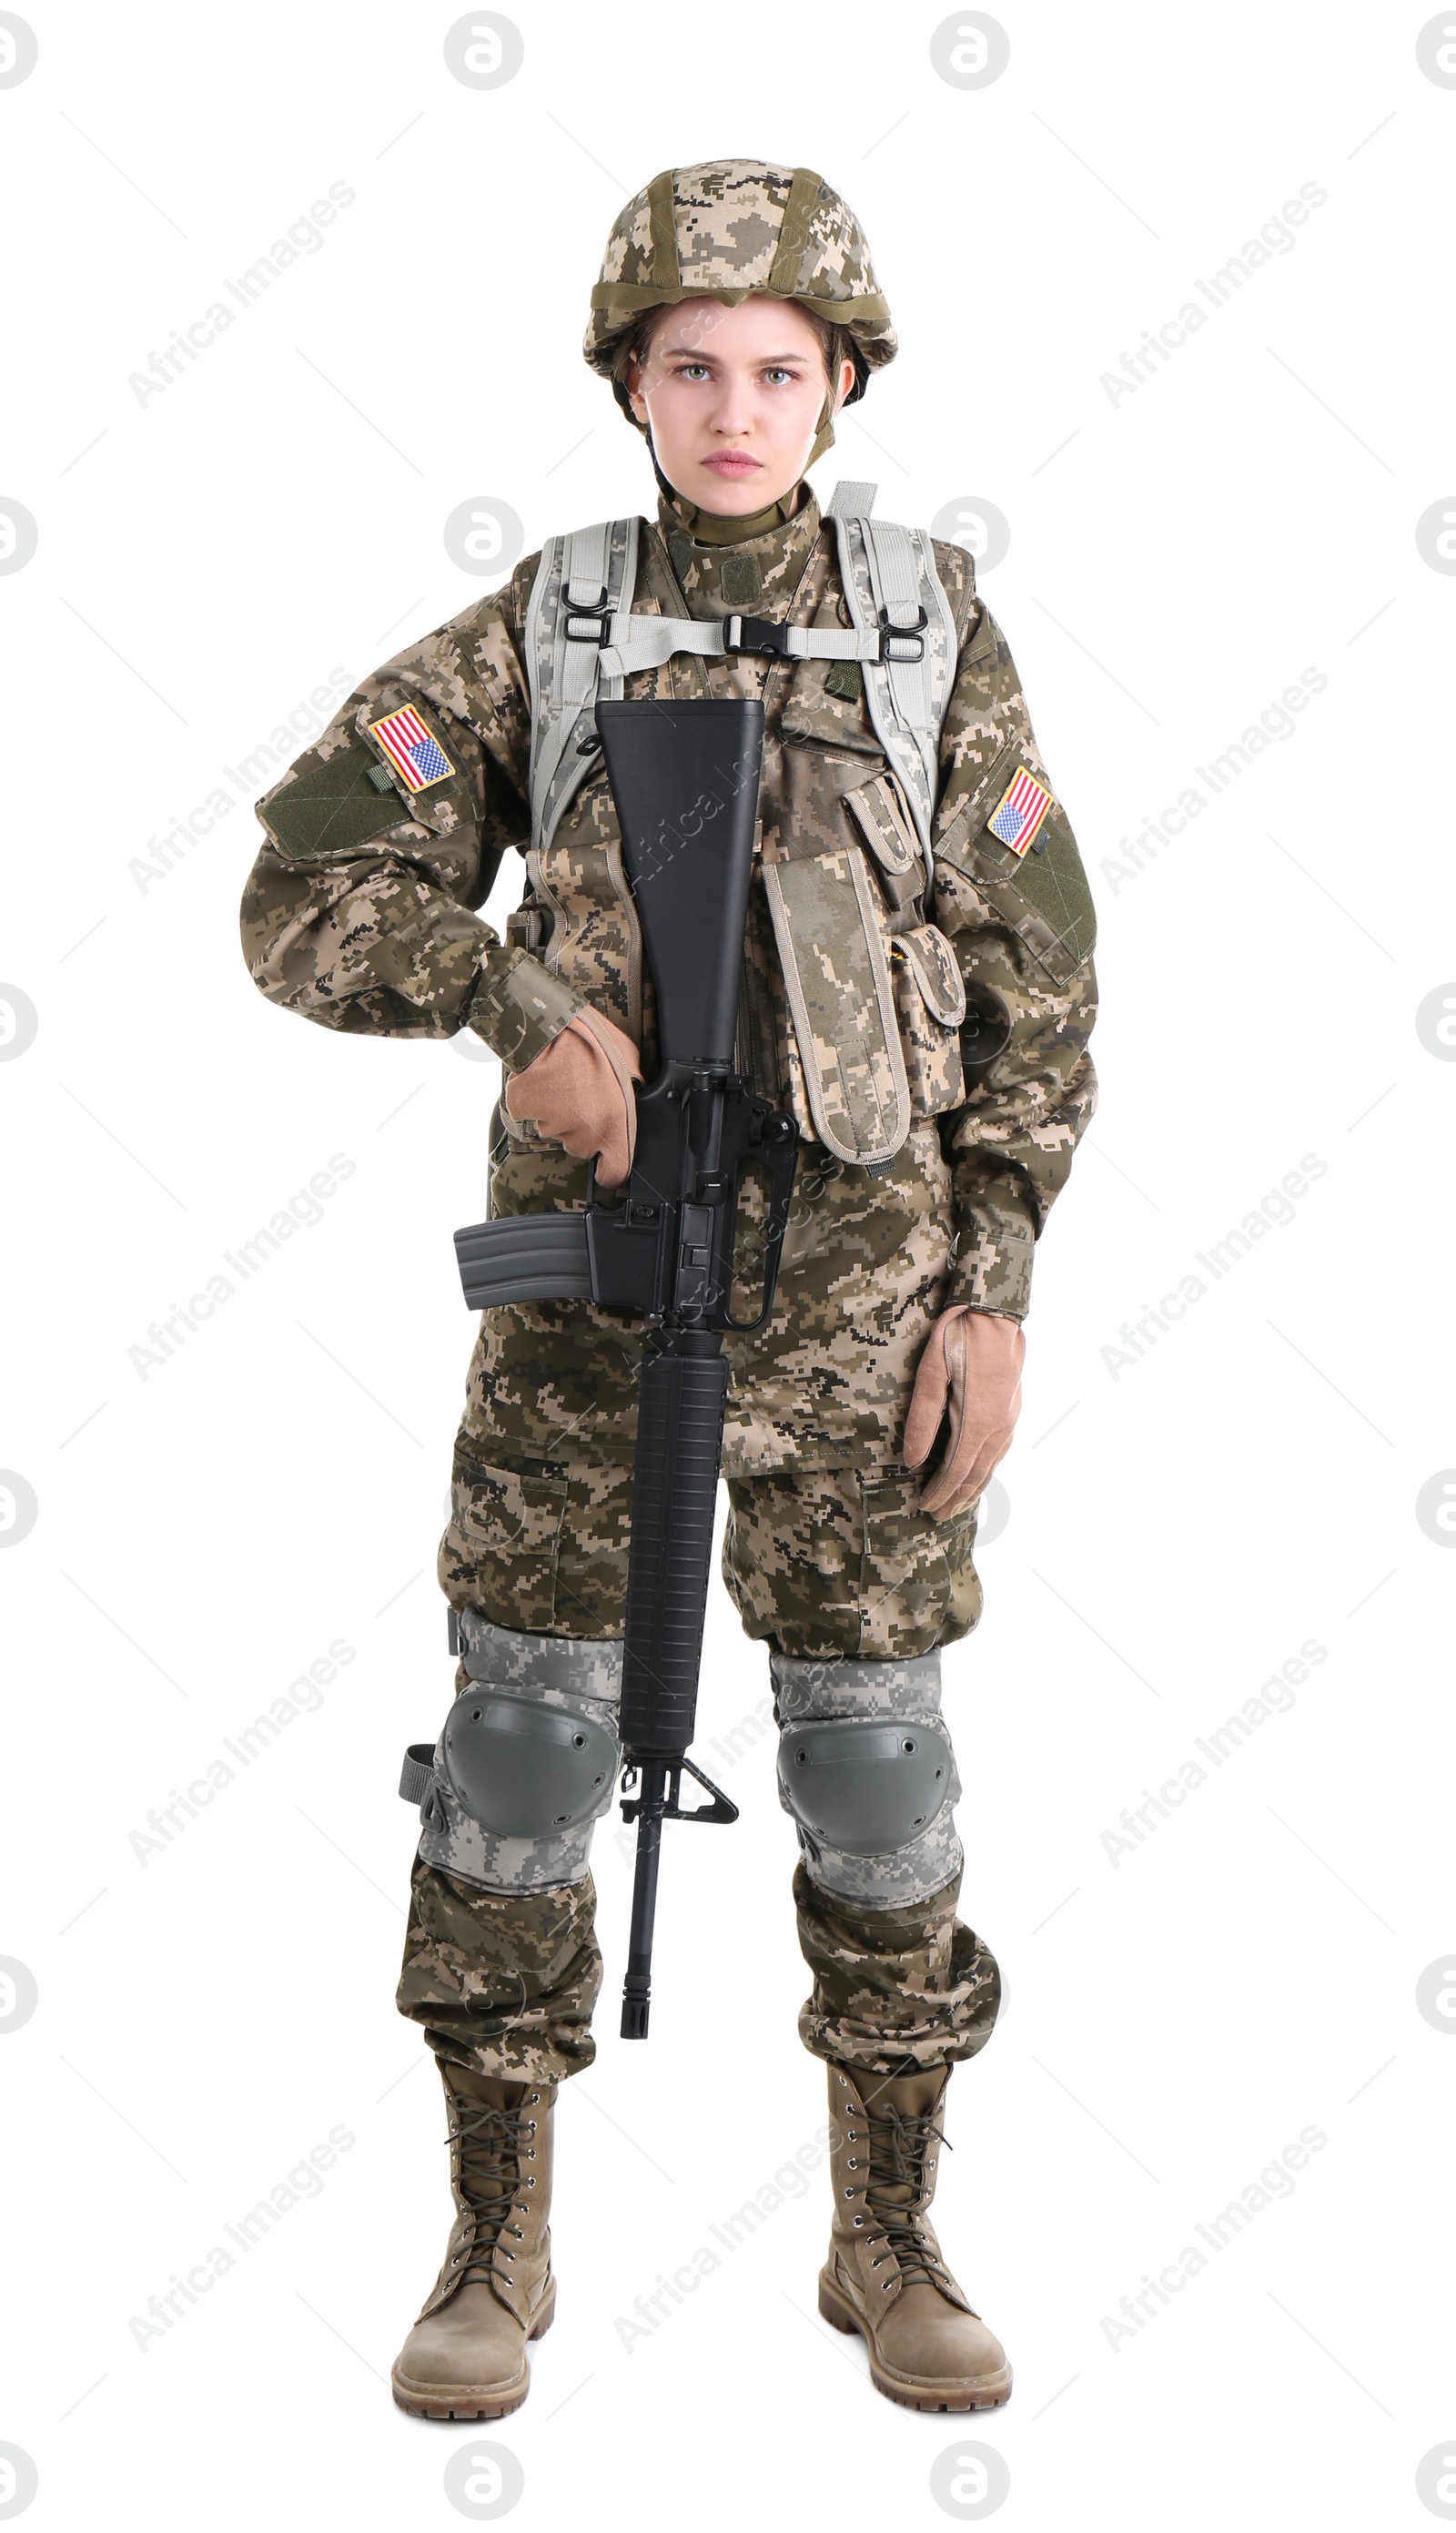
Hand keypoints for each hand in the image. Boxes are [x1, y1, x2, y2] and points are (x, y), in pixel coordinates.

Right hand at [502, 1009, 641, 1186]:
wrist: (552, 1019)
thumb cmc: (594, 1037)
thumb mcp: (630, 1065)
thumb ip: (632, 1094)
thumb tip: (634, 1101)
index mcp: (615, 1123)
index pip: (614, 1171)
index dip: (609, 1170)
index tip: (606, 1165)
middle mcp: (584, 1131)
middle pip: (580, 1147)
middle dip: (582, 1127)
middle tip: (582, 1095)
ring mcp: (552, 1123)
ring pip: (555, 1130)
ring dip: (558, 1111)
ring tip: (563, 1080)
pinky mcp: (525, 1110)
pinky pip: (528, 1114)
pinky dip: (532, 1101)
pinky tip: (543, 1078)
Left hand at [904, 1306, 1025, 1521]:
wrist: (996, 1313)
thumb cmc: (958, 1336)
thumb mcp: (932, 1373)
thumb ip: (923, 1419)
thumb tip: (911, 1460)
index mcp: (976, 1423)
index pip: (955, 1471)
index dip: (939, 1492)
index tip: (924, 1507)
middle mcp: (997, 1427)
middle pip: (974, 1474)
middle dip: (955, 1497)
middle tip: (938, 1516)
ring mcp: (1008, 1418)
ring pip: (991, 1464)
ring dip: (973, 1487)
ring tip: (959, 1503)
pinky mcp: (1011, 1407)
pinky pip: (1000, 1449)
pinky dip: (988, 1468)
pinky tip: (982, 1469)